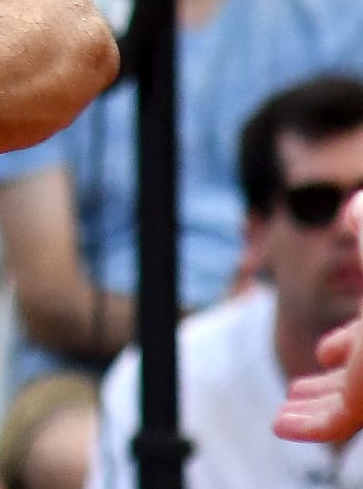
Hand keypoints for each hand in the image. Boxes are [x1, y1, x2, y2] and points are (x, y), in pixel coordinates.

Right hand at [277, 197, 362, 443]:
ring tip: (283, 416)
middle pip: (356, 379)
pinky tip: (281, 425)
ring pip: (344, 407)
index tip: (326, 349)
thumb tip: (352, 209)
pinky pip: (333, 425)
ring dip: (310, 411)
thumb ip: (361, 219)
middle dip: (327, 385)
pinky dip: (307, 427)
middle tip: (300, 390)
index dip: (345, 344)